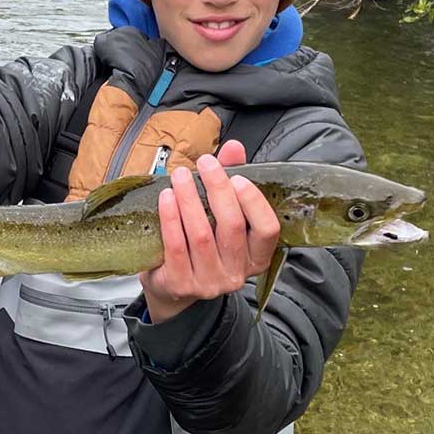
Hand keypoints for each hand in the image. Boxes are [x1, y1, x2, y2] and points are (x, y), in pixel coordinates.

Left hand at [139, 147, 280, 324]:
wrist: (172, 286)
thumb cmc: (203, 244)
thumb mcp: (222, 215)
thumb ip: (232, 181)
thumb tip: (234, 147)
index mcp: (256, 256)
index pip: (267, 229)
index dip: (253, 201)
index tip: (237, 177)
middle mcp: (237, 272)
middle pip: (231, 226)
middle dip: (218, 189)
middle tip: (206, 164)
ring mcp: (209, 281)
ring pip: (201, 234)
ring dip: (189, 199)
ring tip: (181, 176)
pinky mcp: (181, 283)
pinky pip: (176, 246)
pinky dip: (171, 218)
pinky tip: (166, 197)